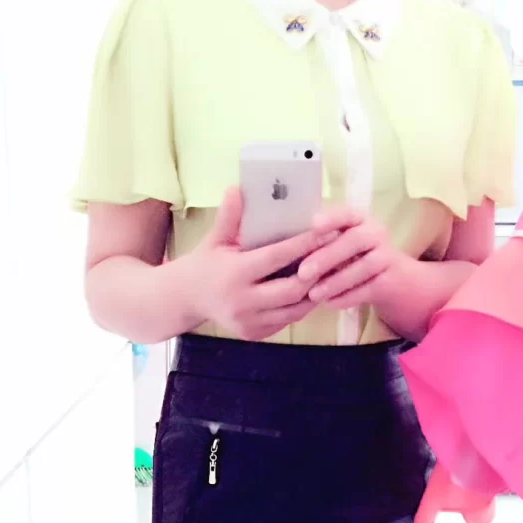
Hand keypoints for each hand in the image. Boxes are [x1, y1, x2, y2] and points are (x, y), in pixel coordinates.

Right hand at [182, 188, 337, 341]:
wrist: (187, 298)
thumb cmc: (206, 263)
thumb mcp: (215, 239)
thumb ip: (229, 217)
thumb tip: (237, 188)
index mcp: (234, 275)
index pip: (276, 257)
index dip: (304, 245)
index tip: (327, 232)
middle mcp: (242, 302)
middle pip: (292, 290)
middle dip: (316, 273)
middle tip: (335, 255)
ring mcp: (249, 322)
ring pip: (294, 310)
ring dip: (314, 292)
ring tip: (329, 273)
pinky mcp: (253, 334)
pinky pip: (286, 321)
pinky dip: (301, 306)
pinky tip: (312, 291)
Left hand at [296, 207, 409, 308]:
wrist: (392, 281)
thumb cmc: (353, 260)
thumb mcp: (338, 246)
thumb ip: (319, 244)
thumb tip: (283, 250)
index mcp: (359, 220)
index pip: (346, 213)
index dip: (331, 218)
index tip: (312, 225)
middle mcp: (375, 233)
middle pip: (355, 240)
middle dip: (326, 257)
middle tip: (302, 273)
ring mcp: (386, 256)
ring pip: (363, 267)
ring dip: (335, 281)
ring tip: (313, 295)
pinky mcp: (391, 280)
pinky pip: (369, 289)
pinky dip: (348, 297)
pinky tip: (329, 304)